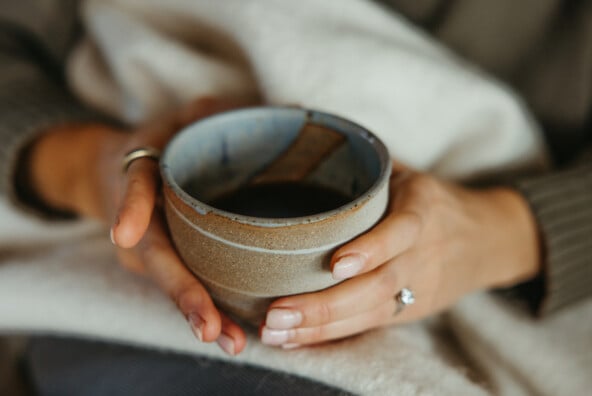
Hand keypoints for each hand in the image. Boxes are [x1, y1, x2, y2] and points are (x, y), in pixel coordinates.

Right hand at [29, 98, 248, 354]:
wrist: (117, 171)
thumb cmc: (156, 141)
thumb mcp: (176, 119)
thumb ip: (210, 114)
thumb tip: (278, 111)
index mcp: (136, 179)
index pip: (133, 191)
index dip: (132, 208)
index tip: (125, 234)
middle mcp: (138, 224)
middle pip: (157, 259)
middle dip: (184, 292)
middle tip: (210, 326)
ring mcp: (148, 250)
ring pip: (172, 282)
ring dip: (200, 313)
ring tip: (232, 341)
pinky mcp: (164, 262)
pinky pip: (184, 286)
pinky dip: (207, 310)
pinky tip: (235, 335)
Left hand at [260, 162, 540, 347]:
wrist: (489, 239)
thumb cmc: (433, 201)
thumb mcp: (409, 175)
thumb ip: (366, 163)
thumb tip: (303, 126)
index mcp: (424, 210)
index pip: (400, 232)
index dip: (371, 249)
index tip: (336, 264)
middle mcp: (422, 254)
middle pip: (377, 286)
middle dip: (324, 305)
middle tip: (276, 315)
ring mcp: (418, 288)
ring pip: (369, 313)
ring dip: (319, 327)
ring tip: (274, 332)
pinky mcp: (410, 311)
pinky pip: (369, 325)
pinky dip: (331, 334)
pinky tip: (294, 340)